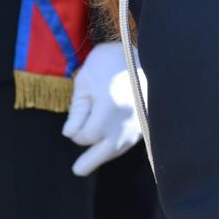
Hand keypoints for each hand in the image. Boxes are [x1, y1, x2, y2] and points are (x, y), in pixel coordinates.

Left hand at [62, 41, 142, 176]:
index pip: (86, 136)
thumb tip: (70, 134)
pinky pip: (132, 139)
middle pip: (105, 151)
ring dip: (106, 154)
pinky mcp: (149, 119)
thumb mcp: (86, 80)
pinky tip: (112, 144)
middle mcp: (126, 119)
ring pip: (121, 147)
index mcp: (108, 110)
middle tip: (78, 170)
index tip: (74, 125)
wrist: (146, 48)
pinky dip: (120, 144)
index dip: (77, 132)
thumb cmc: (109, 61)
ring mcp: (141, 120)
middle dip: (90, 161)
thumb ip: (78, 110)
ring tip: (89, 164)